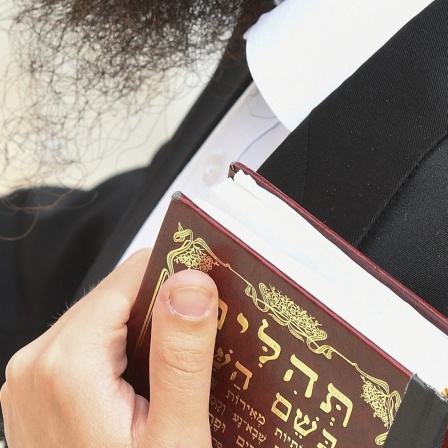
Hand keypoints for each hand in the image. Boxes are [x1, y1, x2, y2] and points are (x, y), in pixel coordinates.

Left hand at [0, 249, 218, 446]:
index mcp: (68, 363)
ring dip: (148, 329)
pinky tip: (152, 381)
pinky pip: (93, 342)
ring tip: (181, 365)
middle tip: (204, 336)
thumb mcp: (175, 439)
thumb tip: (191, 282)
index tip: (211, 286)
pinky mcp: (44, 387)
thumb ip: (182, 356)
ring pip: (107, 316)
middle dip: (164, 306)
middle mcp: (40, 361)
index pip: (132, 276)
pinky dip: (128, 347)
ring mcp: (36, 375)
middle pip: (118, 295)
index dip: (176, 274)